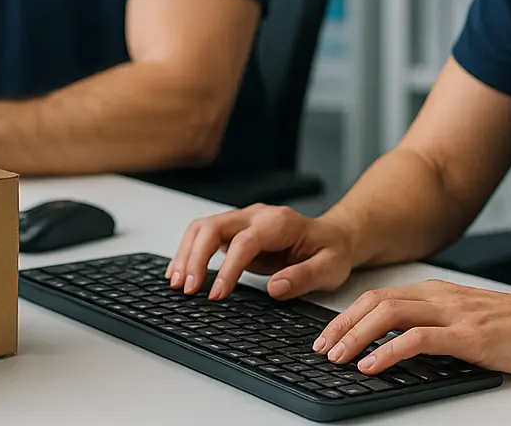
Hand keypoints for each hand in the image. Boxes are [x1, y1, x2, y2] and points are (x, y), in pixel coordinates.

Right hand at [168, 204, 356, 300]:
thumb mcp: (330, 268)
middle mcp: (256, 216)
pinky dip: (189, 252)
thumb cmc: (331, 251)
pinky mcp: (235, 231)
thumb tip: (275, 288)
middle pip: (213, 226)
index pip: (244, 241)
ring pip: (203, 227)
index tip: (217, 295)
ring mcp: (243, 221)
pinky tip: (181, 273)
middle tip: (186, 289)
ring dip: (186, 253)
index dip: (228, 268)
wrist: (332, 237)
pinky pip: (204, 236)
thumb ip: (304, 276)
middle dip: (195, 257)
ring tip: (177, 283)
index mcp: (279, 223)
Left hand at [314, 280, 510, 376]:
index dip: (348, 315)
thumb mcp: (470, 321)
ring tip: (336, 358)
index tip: (326, 335)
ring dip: (356, 336)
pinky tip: (372, 365)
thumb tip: (402, 347)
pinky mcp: (469, 336)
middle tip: (319, 349)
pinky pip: (418, 339)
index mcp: (439, 292)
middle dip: (342, 325)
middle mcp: (442, 297)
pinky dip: (388, 351)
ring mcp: (455, 314)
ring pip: (390, 315)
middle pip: (376, 301)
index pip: (380, 297)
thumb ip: (439, 326)